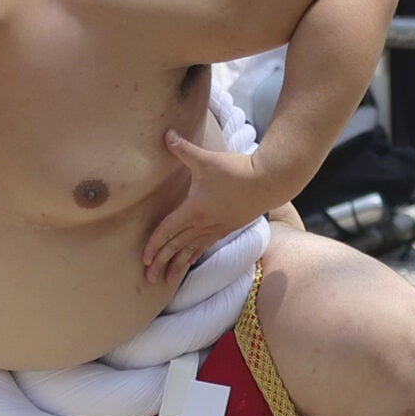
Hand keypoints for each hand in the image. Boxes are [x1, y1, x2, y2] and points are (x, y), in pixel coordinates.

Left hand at [144, 128, 276, 285]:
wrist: (270, 180)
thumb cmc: (236, 169)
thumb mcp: (207, 159)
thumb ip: (183, 149)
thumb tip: (166, 134)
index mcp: (195, 210)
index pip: (168, 230)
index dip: (155, 244)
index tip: (144, 259)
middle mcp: (204, 223)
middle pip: (178, 247)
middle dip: (162, 263)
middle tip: (149, 278)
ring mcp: (217, 227)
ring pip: (192, 251)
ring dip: (178, 265)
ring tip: (166, 281)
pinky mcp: (227, 227)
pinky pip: (206, 245)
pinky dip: (195, 255)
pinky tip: (190, 263)